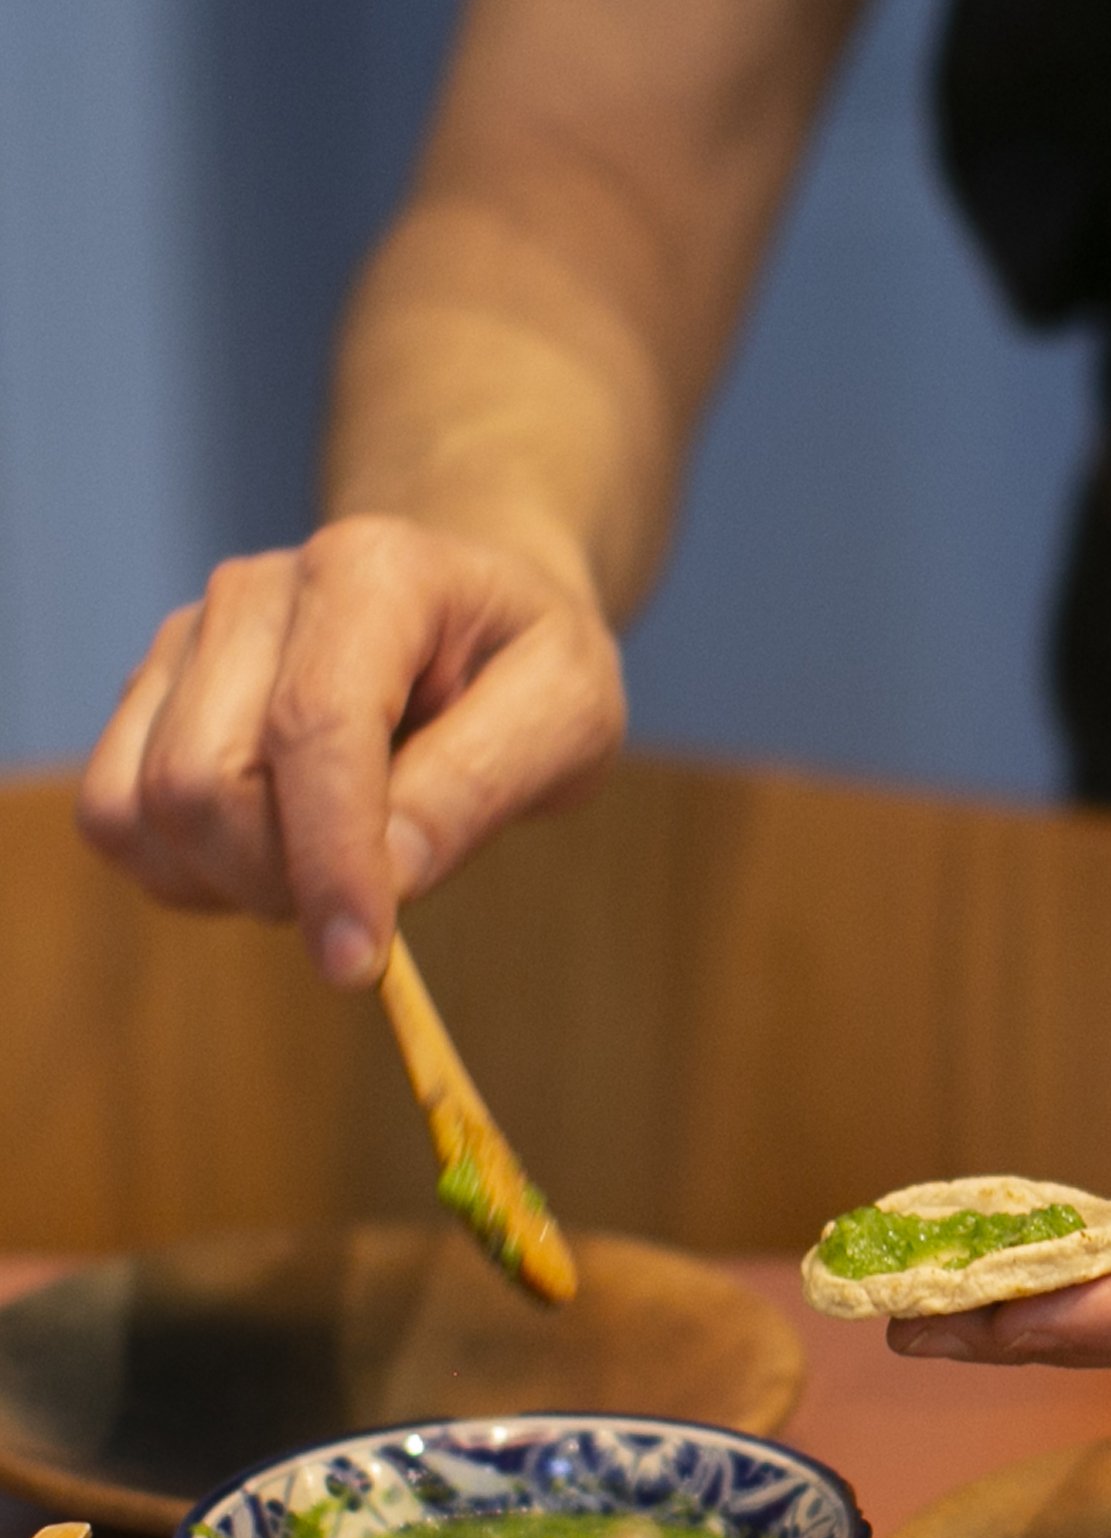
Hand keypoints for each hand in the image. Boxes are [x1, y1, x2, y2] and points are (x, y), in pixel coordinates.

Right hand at [76, 514, 624, 984]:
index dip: (328, 859)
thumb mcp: (566, 717)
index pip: (313, 728)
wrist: (472, 610)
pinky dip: (188, 873)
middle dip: (282, 881)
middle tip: (375, 897)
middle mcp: (256, 589)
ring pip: (145, 809)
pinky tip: (274, 855)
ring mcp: (186, 636)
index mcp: (370, 573)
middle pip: (204, 782)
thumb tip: (387, 876)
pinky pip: (117, 820)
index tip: (358, 964)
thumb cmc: (525, 667)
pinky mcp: (149, 692)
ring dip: (235, 882)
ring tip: (333, 861)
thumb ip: (482, 783)